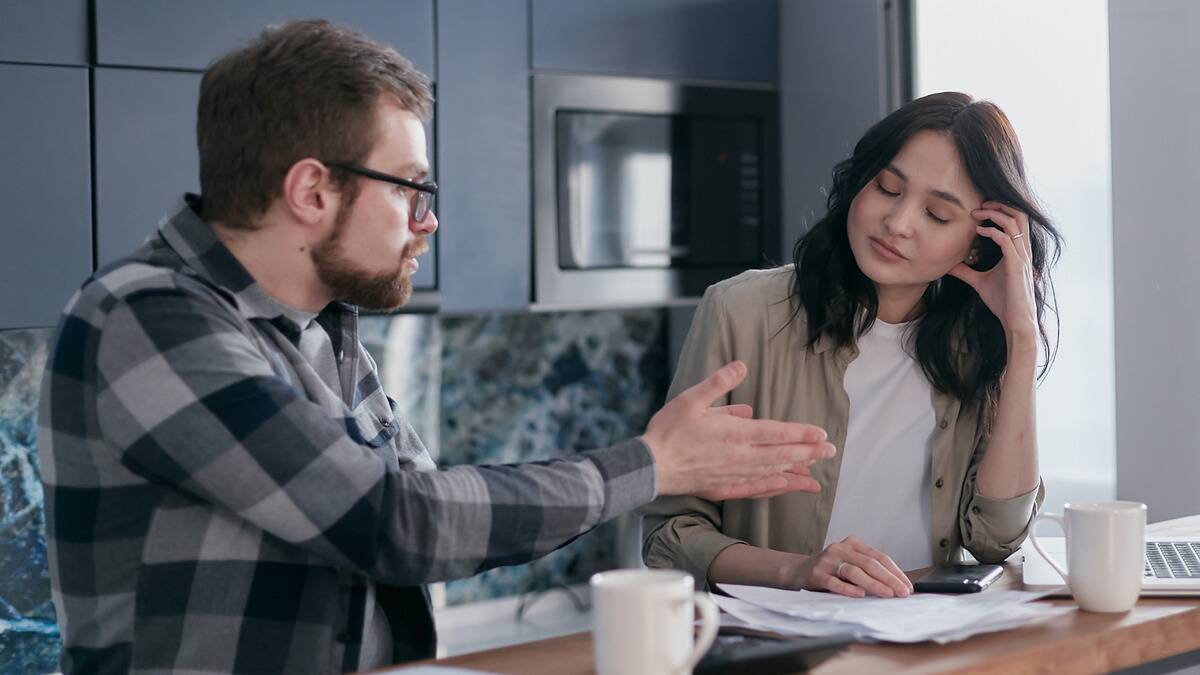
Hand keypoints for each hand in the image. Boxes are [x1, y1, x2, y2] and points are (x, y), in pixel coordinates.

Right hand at [642, 361, 835, 500]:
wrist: (649, 467)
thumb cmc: (668, 431)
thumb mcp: (691, 398)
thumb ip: (718, 383)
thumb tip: (742, 366)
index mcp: (734, 433)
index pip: (775, 433)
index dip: (800, 433)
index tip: (821, 433)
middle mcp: (739, 457)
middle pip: (781, 455)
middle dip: (808, 453)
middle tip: (830, 451)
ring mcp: (733, 475)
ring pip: (772, 474)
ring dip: (796, 471)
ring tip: (815, 471)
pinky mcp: (724, 487)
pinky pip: (756, 490)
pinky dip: (775, 488)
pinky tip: (785, 487)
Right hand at [790, 536, 911, 597]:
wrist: (798, 571)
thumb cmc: (831, 570)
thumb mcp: (850, 563)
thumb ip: (869, 570)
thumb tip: (897, 586)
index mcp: (852, 544)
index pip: (879, 557)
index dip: (895, 572)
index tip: (907, 586)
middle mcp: (840, 549)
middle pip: (869, 563)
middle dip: (889, 579)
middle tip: (902, 592)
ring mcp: (827, 560)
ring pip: (854, 572)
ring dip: (874, 584)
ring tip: (887, 594)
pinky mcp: (816, 574)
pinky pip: (835, 582)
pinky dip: (848, 589)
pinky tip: (860, 595)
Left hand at [947, 201, 1037, 347]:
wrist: (1015, 321)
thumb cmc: (1003, 302)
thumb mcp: (979, 282)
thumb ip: (966, 272)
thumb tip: (949, 266)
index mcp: (1017, 251)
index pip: (1016, 220)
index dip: (1001, 209)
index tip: (980, 209)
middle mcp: (1022, 250)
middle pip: (1020, 214)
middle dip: (1000, 205)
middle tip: (979, 204)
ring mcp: (1021, 257)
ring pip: (1015, 223)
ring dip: (994, 214)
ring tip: (977, 213)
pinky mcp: (1016, 266)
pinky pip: (1006, 240)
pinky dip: (992, 231)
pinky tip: (978, 231)